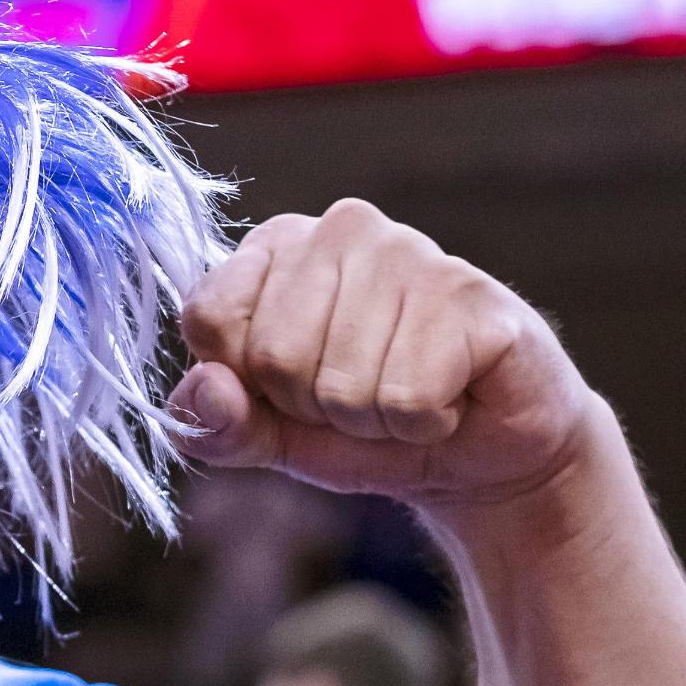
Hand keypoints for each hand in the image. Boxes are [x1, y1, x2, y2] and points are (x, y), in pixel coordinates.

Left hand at [171, 199, 595, 503]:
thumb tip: (203, 388)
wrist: (482, 456)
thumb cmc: (369, 429)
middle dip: (314, 408)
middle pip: (273, 357)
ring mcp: (409, 250)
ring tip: (408, 397)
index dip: (246, 382)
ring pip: (341, 385)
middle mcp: (341, 229)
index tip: (293, 386)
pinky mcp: (468, 293)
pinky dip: (423, 423)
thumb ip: (217, 422)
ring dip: (373, 421)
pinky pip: (405, 398)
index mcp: (277, 246)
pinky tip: (450, 398)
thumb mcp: (274, 436)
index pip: (210, 318)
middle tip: (363, 397)